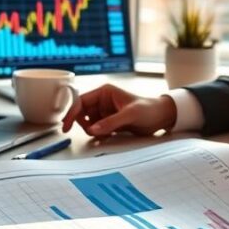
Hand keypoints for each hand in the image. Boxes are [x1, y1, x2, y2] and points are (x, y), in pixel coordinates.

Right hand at [61, 84, 177, 137]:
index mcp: (104, 92)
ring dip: (92, 131)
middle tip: (93, 132)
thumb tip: (92, 130)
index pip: (81, 101)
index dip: (72, 113)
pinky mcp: (108, 123)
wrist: (161, 118)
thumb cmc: (148, 109)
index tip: (67, 126)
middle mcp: (102, 101)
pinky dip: (98, 135)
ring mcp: (104, 113)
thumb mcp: (130, 114)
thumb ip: (111, 122)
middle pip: (81, 113)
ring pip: (88, 123)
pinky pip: (96, 130)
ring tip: (106, 133)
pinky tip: (108, 135)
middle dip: (84, 124)